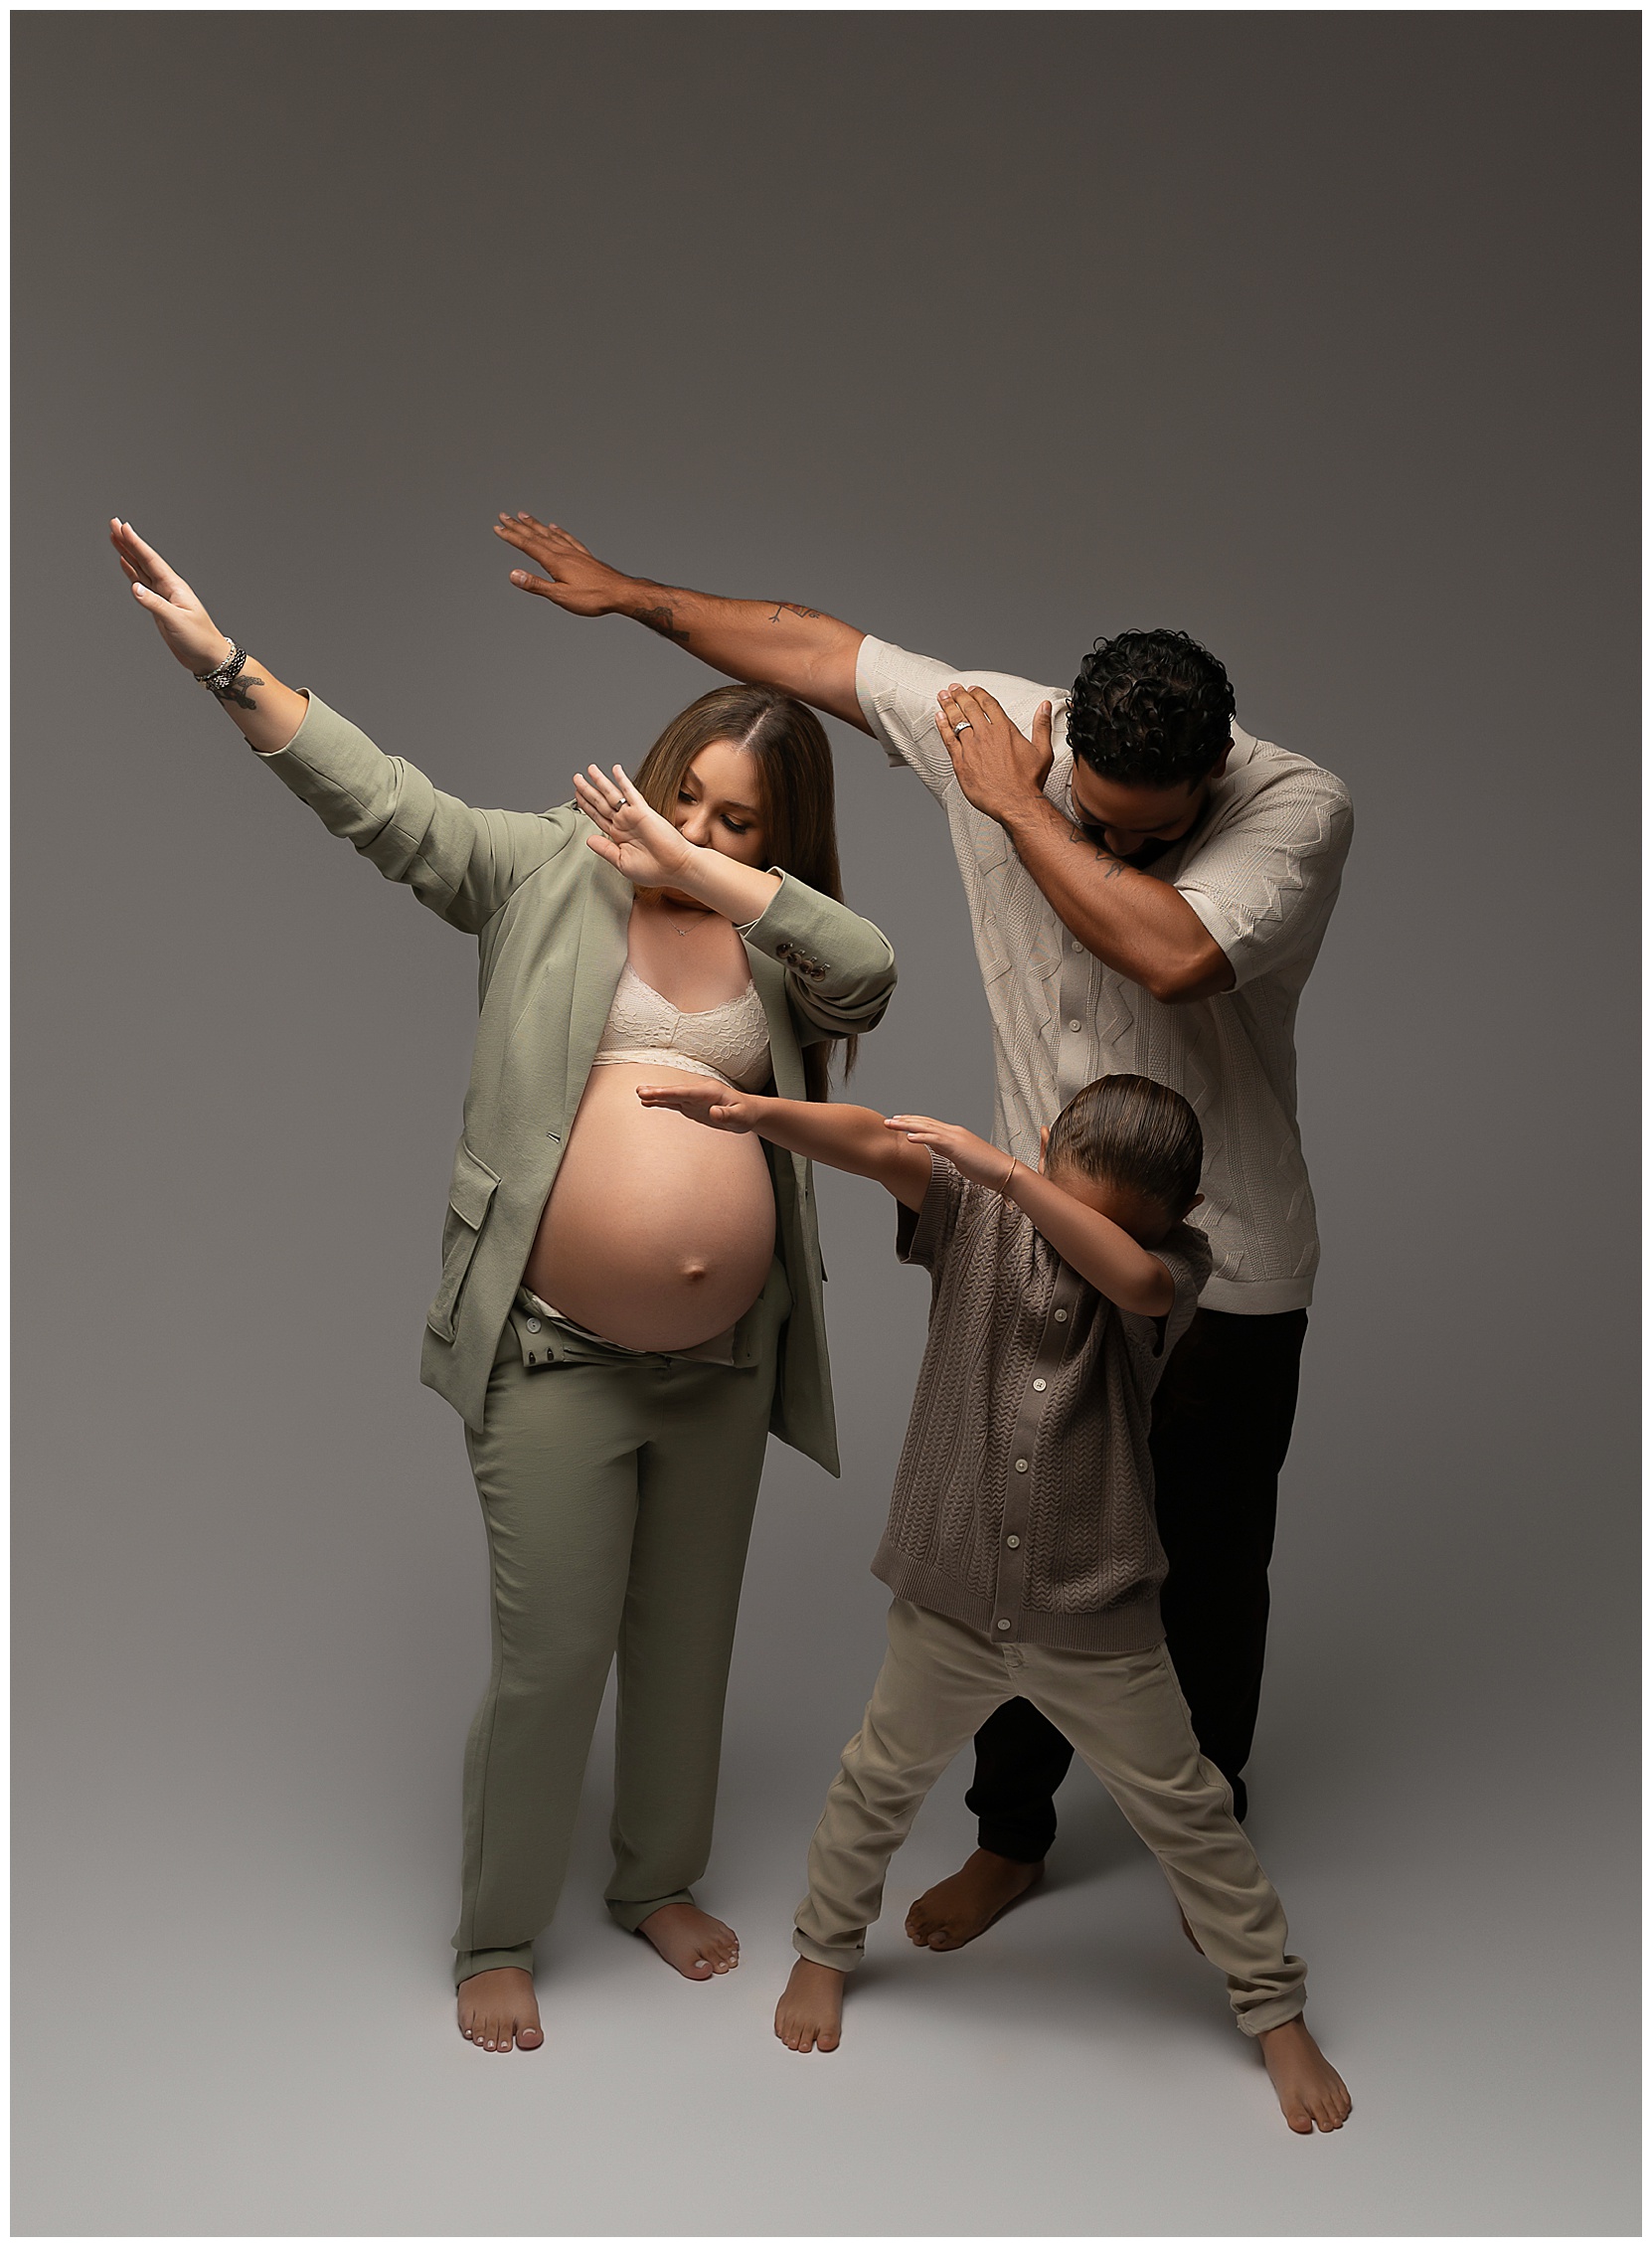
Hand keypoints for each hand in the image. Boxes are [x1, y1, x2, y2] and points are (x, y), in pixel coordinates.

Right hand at [109, 519, 232, 673]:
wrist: (207, 657)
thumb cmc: (199, 639)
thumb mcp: (176, 621)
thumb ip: (155, 604)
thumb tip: (135, 588)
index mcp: (174, 587)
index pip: (151, 560)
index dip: (136, 543)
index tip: (122, 526)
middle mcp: (168, 587)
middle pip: (144, 560)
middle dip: (128, 541)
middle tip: (113, 523)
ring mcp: (163, 596)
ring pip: (141, 569)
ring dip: (128, 553)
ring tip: (115, 537)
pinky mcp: (159, 607)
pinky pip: (142, 584)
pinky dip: (132, 572)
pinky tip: (126, 563)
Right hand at [493, 512, 627, 614]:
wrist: (620, 593)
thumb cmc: (592, 598)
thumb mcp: (560, 596)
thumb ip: (536, 585)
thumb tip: (513, 575)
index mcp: (555, 561)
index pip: (528, 545)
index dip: (511, 536)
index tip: (497, 527)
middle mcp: (563, 552)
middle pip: (536, 536)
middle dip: (518, 526)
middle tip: (504, 515)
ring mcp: (575, 553)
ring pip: (550, 534)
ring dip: (535, 525)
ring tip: (524, 516)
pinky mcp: (584, 556)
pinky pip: (567, 539)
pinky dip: (558, 532)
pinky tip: (555, 527)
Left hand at [572, 763, 697, 888]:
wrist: (675, 868)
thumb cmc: (653, 870)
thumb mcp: (622, 862)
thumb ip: (605, 850)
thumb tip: (588, 840)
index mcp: (618, 836)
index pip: (598, 816)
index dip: (586, 806)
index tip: (577, 796)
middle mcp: (624, 823)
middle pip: (601, 803)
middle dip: (588, 790)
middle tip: (577, 778)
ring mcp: (632, 816)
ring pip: (612, 795)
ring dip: (600, 781)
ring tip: (590, 769)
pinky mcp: (643, 812)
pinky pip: (630, 792)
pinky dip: (623, 780)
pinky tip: (616, 770)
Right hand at [636, 1082, 757, 1133]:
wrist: (747, 1112)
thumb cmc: (745, 1113)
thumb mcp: (740, 1116)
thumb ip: (727, 1114)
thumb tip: (713, 1112)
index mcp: (710, 1092)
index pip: (687, 1092)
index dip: (671, 1092)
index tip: (656, 1093)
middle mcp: (699, 1092)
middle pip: (676, 1091)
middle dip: (658, 1091)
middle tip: (641, 1091)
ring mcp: (694, 1098)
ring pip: (672, 1096)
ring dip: (656, 1095)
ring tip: (639, 1093)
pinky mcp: (691, 1106)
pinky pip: (674, 1103)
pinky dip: (661, 1102)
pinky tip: (648, 1102)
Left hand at [884, 1114, 1016, 1191]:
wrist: (1004, 1172)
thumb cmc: (986, 1169)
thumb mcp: (962, 1158)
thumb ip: (949, 1151)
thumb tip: (938, 1149)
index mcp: (955, 1135)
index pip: (930, 1125)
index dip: (913, 1122)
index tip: (899, 1122)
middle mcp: (953, 1132)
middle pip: (924, 1123)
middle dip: (905, 1120)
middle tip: (888, 1120)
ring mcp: (955, 1137)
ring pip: (926, 1128)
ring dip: (907, 1125)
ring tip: (892, 1124)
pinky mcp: (957, 1147)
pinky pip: (935, 1140)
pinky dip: (921, 1137)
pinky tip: (908, 1137)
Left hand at [935, 684, 1053, 822]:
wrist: (1015, 802)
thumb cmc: (1028, 781)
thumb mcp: (1042, 750)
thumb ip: (1042, 726)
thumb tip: (1045, 707)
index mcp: (1005, 729)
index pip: (988, 704)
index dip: (978, 694)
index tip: (972, 689)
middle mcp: (986, 735)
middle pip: (970, 708)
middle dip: (960, 695)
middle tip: (954, 689)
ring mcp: (972, 747)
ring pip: (957, 720)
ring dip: (948, 706)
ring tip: (943, 696)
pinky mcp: (961, 762)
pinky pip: (948, 739)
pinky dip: (942, 726)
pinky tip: (939, 717)